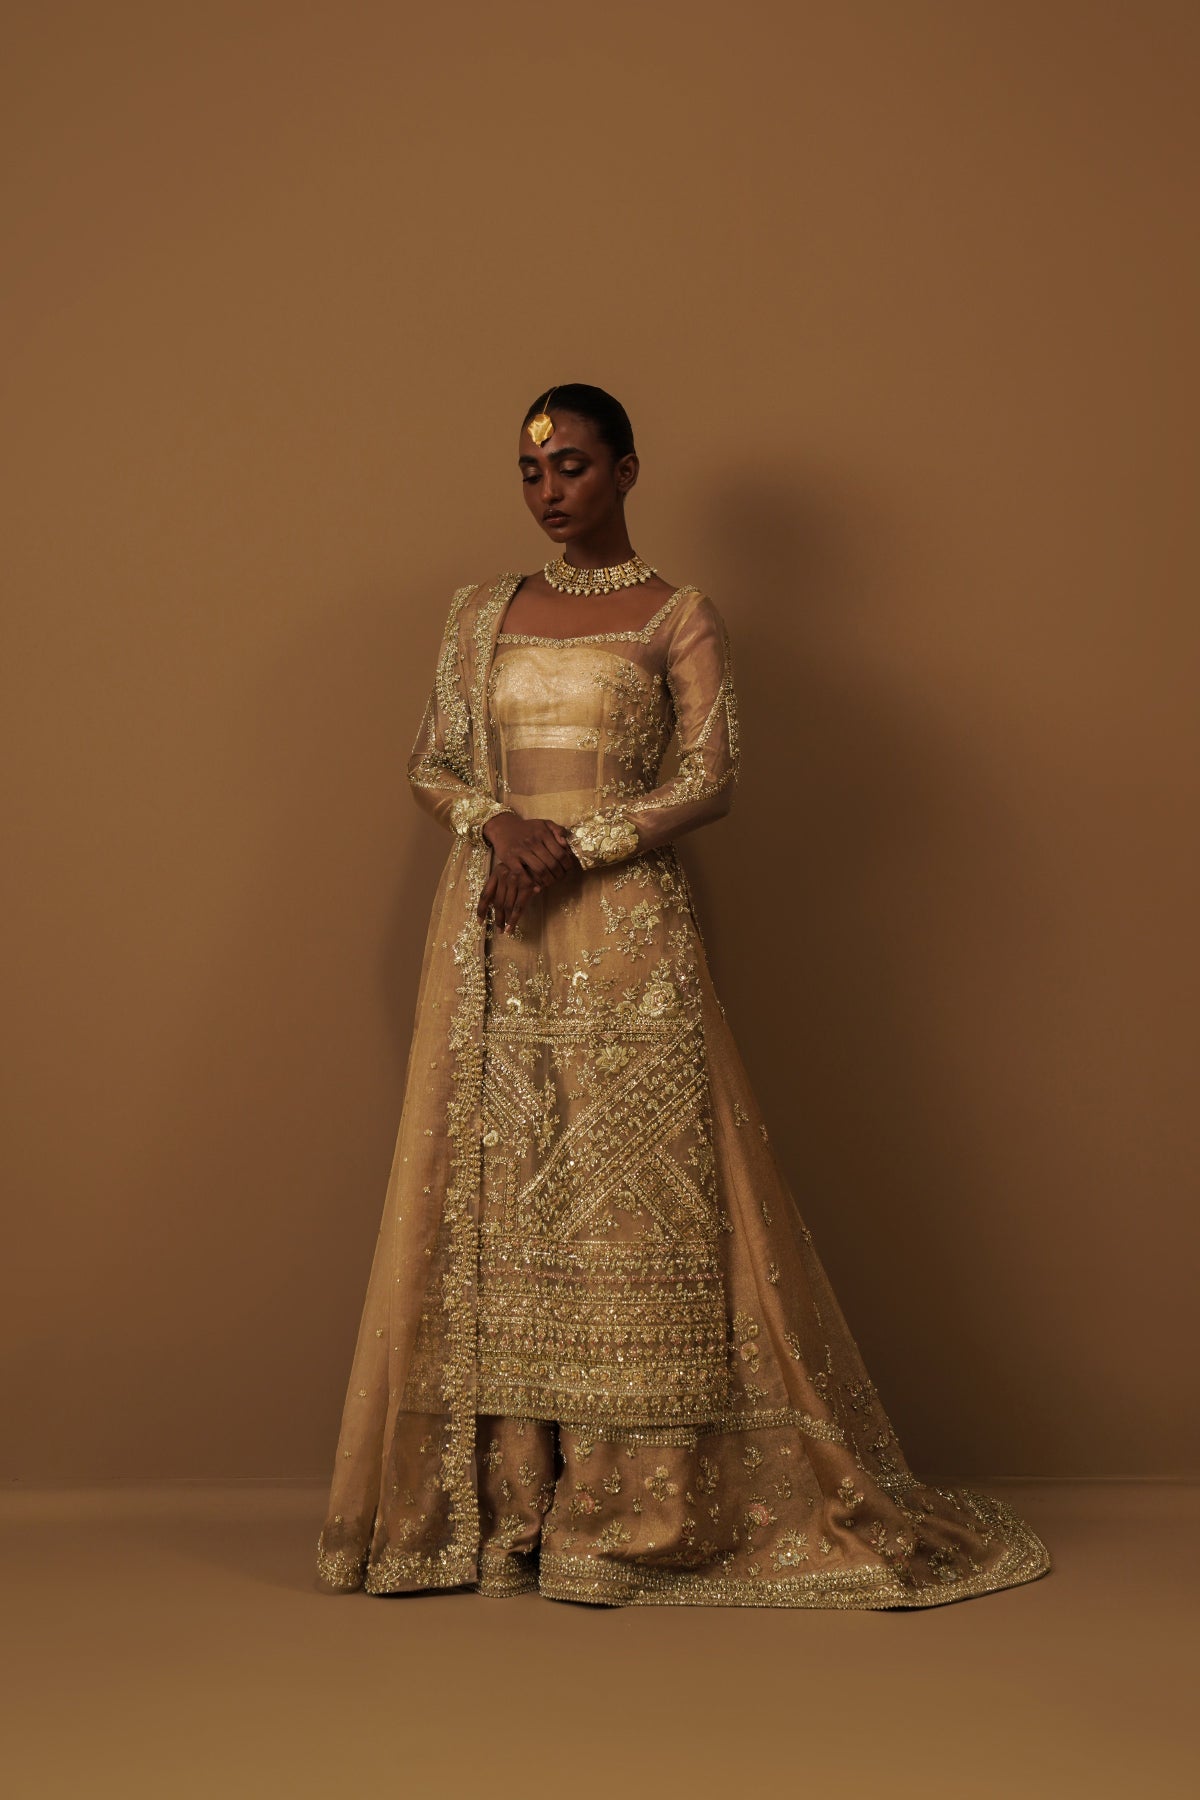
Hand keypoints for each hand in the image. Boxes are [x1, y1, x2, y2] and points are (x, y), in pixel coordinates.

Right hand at [477, 813, 579, 933]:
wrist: (503, 827)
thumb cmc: (527, 828)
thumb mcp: (544, 823)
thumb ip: (558, 830)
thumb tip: (565, 844)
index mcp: (543, 833)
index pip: (560, 853)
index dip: (567, 865)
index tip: (568, 870)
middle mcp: (533, 841)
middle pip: (552, 864)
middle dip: (559, 875)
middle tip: (560, 879)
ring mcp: (521, 850)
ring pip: (540, 870)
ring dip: (548, 880)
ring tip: (550, 883)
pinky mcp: (509, 859)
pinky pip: (522, 874)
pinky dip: (531, 883)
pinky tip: (536, 886)